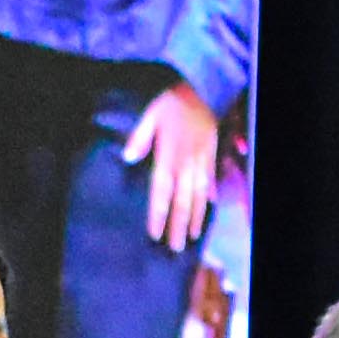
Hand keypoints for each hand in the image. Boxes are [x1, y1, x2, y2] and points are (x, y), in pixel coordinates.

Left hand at [122, 77, 224, 247]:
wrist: (204, 90)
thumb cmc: (173, 102)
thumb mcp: (151, 115)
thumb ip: (140, 138)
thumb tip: (127, 158)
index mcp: (169, 156)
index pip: (161, 191)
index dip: (158, 214)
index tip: (154, 233)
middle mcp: (186, 164)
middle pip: (182, 201)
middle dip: (177, 226)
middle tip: (174, 247)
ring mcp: (201, 162)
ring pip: (199, 196)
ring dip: (195, 218)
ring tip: (191, 236)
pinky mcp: (212, 156)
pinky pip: (211, 180)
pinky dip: (211, 196)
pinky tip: (211, 207)